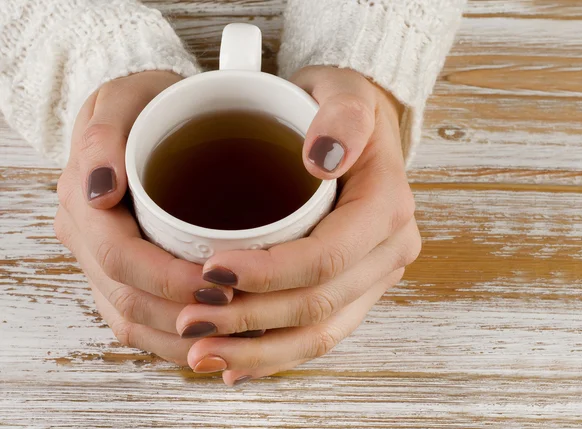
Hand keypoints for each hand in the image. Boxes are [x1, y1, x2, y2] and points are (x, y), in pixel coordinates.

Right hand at [54, 71, 234, 365]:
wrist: (146, 116)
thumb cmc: (145, 106)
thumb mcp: (125, 99)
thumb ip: (103, 136)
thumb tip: (99, 191)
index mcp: (84, 202)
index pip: (119, 258)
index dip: (167, 279)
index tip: (219, 283)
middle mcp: (87, 240)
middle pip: (127, 299)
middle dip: (183, 314)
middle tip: (236, 312)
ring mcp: (102, 261)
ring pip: (133, 320)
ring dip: (181, 336)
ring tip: (231, 334)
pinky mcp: (122, 274)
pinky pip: (140, 321)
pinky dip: (175, 337)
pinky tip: (212, 335)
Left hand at [176, 66, 421, 384]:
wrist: (356, 130)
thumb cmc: (342, 110)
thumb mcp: (346, 93)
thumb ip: (342, 118)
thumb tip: (321, 158)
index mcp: (387, 208)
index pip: (327, 258)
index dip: (269, 273)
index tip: (211, 270)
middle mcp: (388, 251)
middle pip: (319, 305)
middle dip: (251, 319)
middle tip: (190, 320)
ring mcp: (373, 276)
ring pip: (319, 332)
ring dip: (259, 351)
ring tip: (203, 355)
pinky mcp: (354, 288)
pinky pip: (319, 333)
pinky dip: (276, 354)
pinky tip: (236, 365)